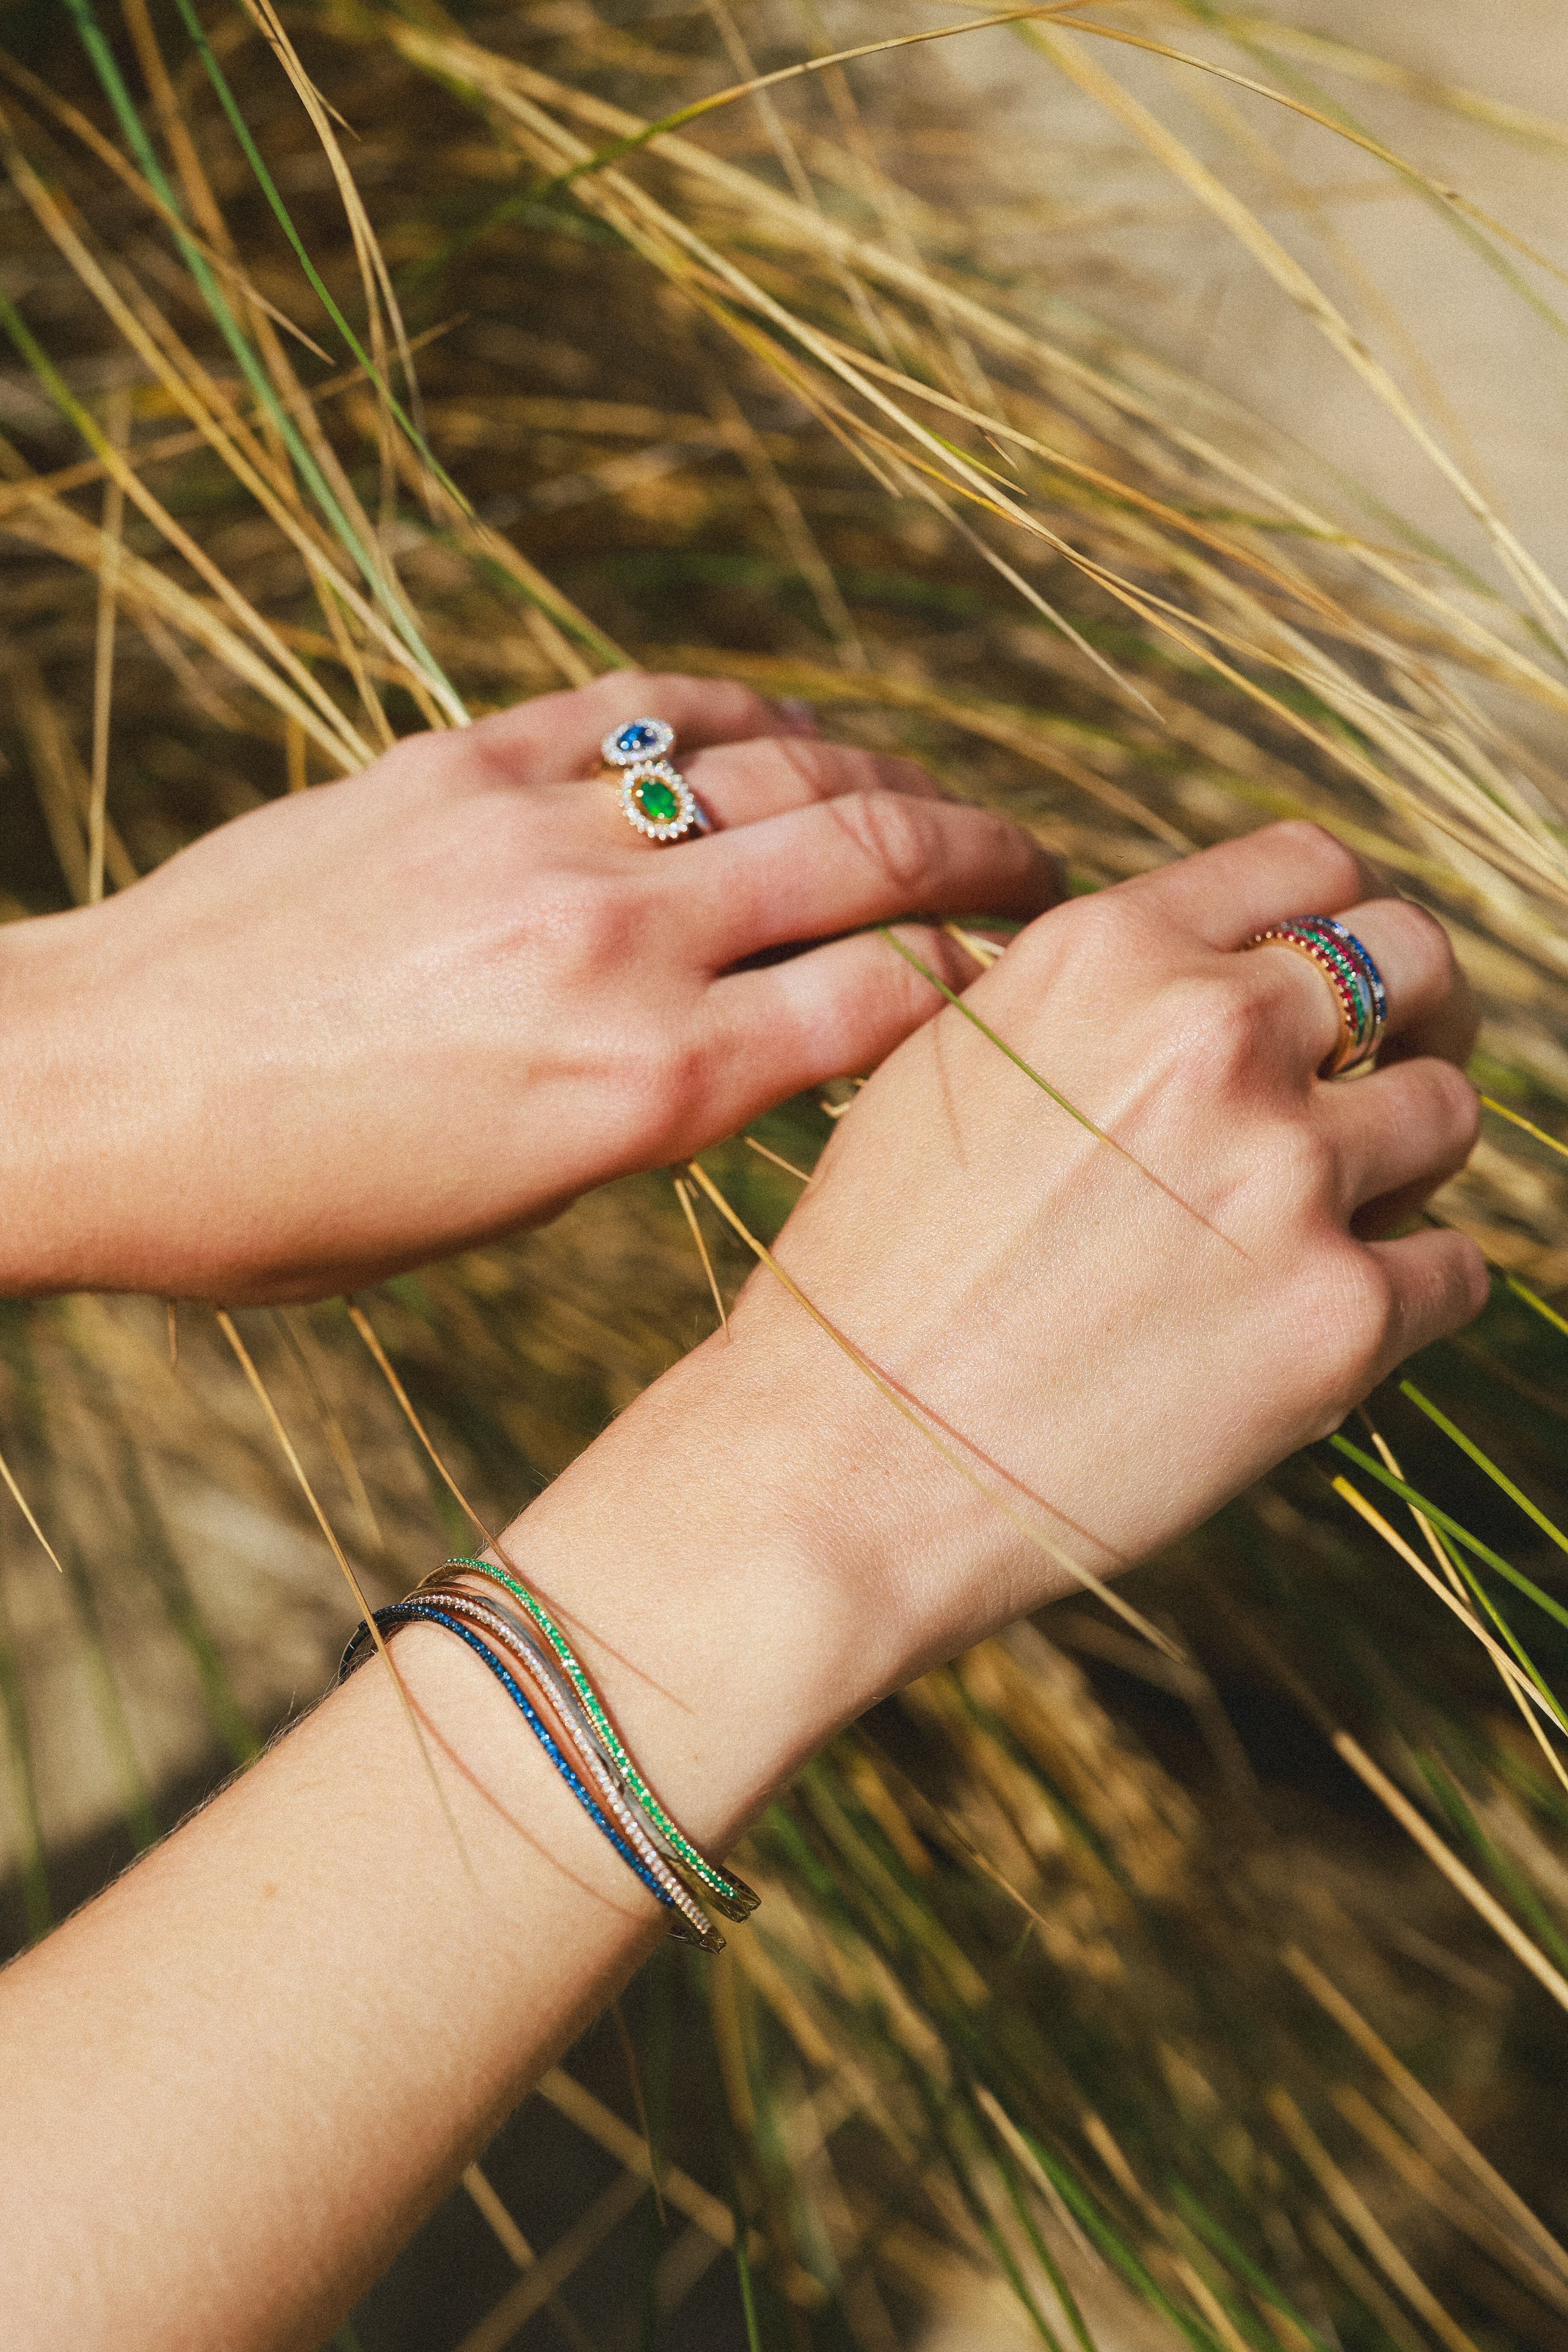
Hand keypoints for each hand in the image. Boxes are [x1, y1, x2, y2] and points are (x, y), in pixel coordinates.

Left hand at [0, 673, 1059, 1301]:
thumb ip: (656, 1112)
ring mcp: (538, 835)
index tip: (1023, 978)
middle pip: (866, 856)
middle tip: (1038, 865)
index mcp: (641, 1092)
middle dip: (983, 856)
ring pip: (776, 766)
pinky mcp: (458, 762)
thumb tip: (769, 1036)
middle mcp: (615, 946)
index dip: (984, 980)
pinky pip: (642, 709)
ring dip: (879, 775)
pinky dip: (735, 716)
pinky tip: (779, 732)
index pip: (885, 1000)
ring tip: (924, 801)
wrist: (95, 1093)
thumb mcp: (508, 1207)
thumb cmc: (288, 1202)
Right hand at [715, 821, 1484, 1683]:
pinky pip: (1457, 1268)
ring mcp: (1288, 1175)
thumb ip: (1096, 1005)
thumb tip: (1210, 988)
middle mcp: (1211, 1037)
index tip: (1334, 982)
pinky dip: (1409, 1290)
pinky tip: (1320, 1321)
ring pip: (1450, 1114)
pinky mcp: (1340, 1317)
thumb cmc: (872, 1278)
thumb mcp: (953, 1066)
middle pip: (1417, 959)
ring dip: (1404, 1163)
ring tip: (1322, 1223)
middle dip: (1412, 1013)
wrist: (841, 1465)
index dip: (1334, 922)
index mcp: (1106, 954)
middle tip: (1379, 1078)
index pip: (1309, 866)